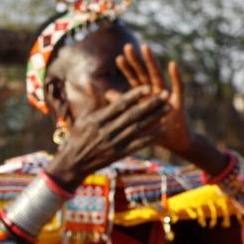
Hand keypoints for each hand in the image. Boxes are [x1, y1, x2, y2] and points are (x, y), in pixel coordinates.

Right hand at [45, 86, 168, 189]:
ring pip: (139, 128)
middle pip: (133, 115)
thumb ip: (92, 100)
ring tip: (169, 107)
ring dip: (155, 117)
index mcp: (98, 119)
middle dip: (151, 104)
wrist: (75, 162)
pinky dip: (151, 136)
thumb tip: (91, 81)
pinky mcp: (120, 153)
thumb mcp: (83, 117)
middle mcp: (107, 130)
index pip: (120, 105)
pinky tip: (162, 128)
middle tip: (165, 94)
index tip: (148, 87)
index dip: (135, 95)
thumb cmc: (79, 135)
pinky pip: (138, 144)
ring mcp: (115, 143)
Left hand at [116, 43, 192, 155]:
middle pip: (144, 73)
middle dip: (136, 60)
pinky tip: (172, 64)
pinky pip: (178, 86)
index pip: (134, 79)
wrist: (174, 142)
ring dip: (151, 62)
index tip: (118, 58)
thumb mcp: (135, 117)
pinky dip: (175, 76)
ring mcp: (167, 95)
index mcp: (144, 96)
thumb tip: (107, 93)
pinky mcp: (178, 101)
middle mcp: (155, 92)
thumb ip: (123, 104)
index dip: (127, 69)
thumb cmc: (153, 130)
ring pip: (158, 76)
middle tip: (128, 46)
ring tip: (145, 47)